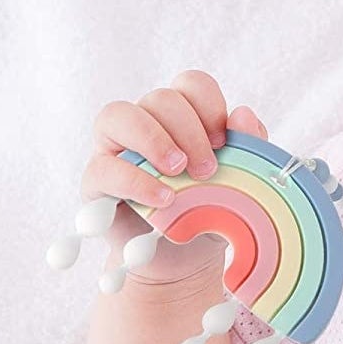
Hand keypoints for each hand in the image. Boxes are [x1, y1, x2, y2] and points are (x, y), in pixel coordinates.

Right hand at [82, 69, 268, 282]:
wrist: (186, 259)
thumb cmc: (211, 211)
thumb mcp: (239, 181)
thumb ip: (247, 147)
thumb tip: (243, 112)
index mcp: (183, 117)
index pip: (191, 84)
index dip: (209, 106)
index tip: (224, 143)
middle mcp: (146, 124)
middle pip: (160, 99)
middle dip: (189, 130)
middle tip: (208, 170)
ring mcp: (115, 148)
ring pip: (118, 115)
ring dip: (154, 140)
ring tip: (179, 172)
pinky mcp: (96, 182)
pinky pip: (104, 167)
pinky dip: (136, 181)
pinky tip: (164, 199)